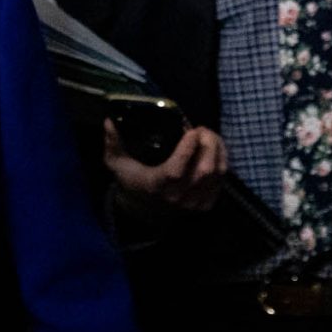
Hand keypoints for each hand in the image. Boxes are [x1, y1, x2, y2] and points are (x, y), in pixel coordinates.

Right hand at [103, 121, 229, 211]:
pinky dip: (222, 161)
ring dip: (218, 149)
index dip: (187, 149)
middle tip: (202, 129)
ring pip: (217, 173)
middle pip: (204, 171)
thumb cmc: (132, 181)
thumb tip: (108, 121)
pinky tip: (214, 149)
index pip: (176, 170)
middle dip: (209, 144)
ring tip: (209, 135)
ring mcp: (193, 202)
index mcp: (156, 185)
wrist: (144, 210)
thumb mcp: (117, 163)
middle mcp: (177, 197)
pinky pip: (222, 180)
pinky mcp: (204, 204)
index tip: (190, 130)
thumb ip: (113, 143)